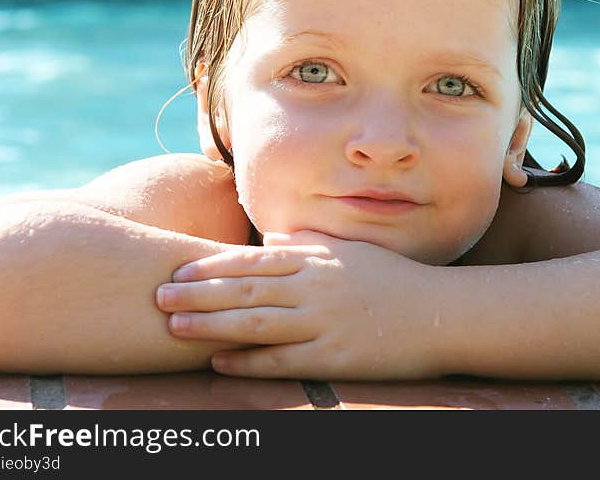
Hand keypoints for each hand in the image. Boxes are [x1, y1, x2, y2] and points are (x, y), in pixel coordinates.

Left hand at [155, 231, 453, 379]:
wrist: (440, 313)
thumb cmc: (394, 279)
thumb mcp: (352, 251)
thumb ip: (310, 243)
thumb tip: (274, 238)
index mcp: (319, 260)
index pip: (254, 260)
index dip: (212, 265)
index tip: (178, 269)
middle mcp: (316, 288)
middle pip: (246, 289)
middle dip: (199, 293)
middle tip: (159, 295)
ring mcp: (325, 322)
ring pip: (257, 321)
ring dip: (212, 323)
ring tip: (174, 326)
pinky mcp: (336, 356)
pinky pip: (283, 360)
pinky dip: (248, 361)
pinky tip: (219, 362)